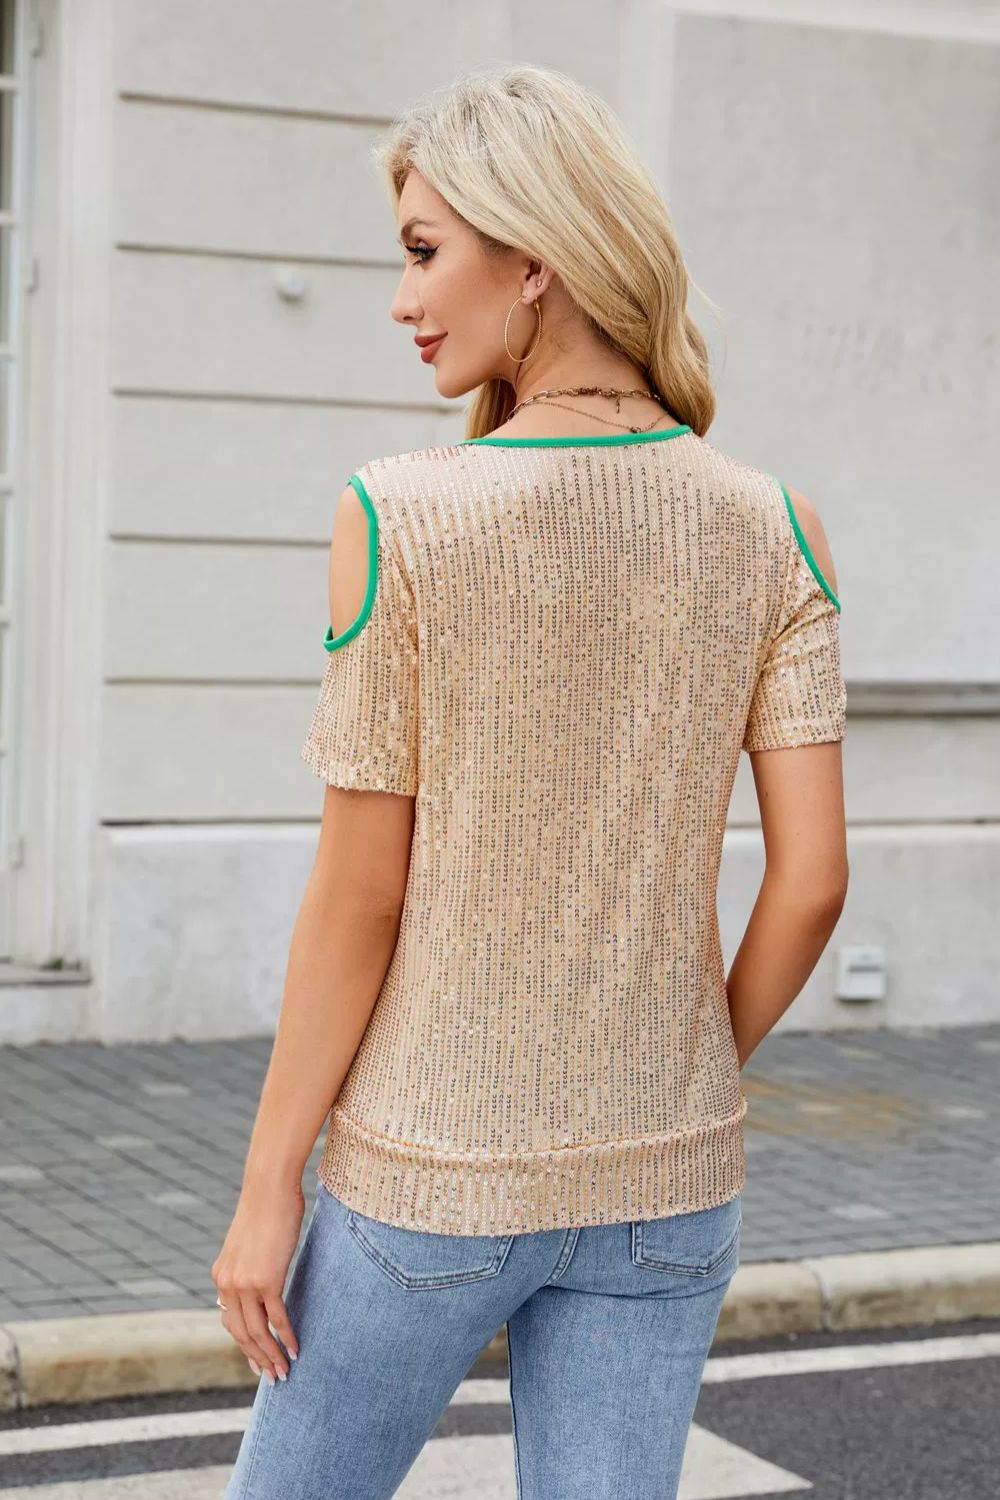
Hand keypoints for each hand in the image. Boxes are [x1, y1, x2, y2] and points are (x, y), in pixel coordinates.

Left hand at [211, 1178, 304, 1380]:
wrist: (269, 1188)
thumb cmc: (266, 1210)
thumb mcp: (250, 1245)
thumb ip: (249, 1268)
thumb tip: (260, 1284)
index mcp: (221, 1278)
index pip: (230, 1322)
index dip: (245, 1346)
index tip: (257, 1362)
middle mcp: (227, 1285)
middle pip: (241, 1334)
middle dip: (258, 1359)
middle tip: (273, 1377)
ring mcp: (245, 1284)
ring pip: (257, 1332)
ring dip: (271, 1356)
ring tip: (285, 1371)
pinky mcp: (266, 1279)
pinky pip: (277, 1317)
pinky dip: (286, 1336)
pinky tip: (295, 1349)